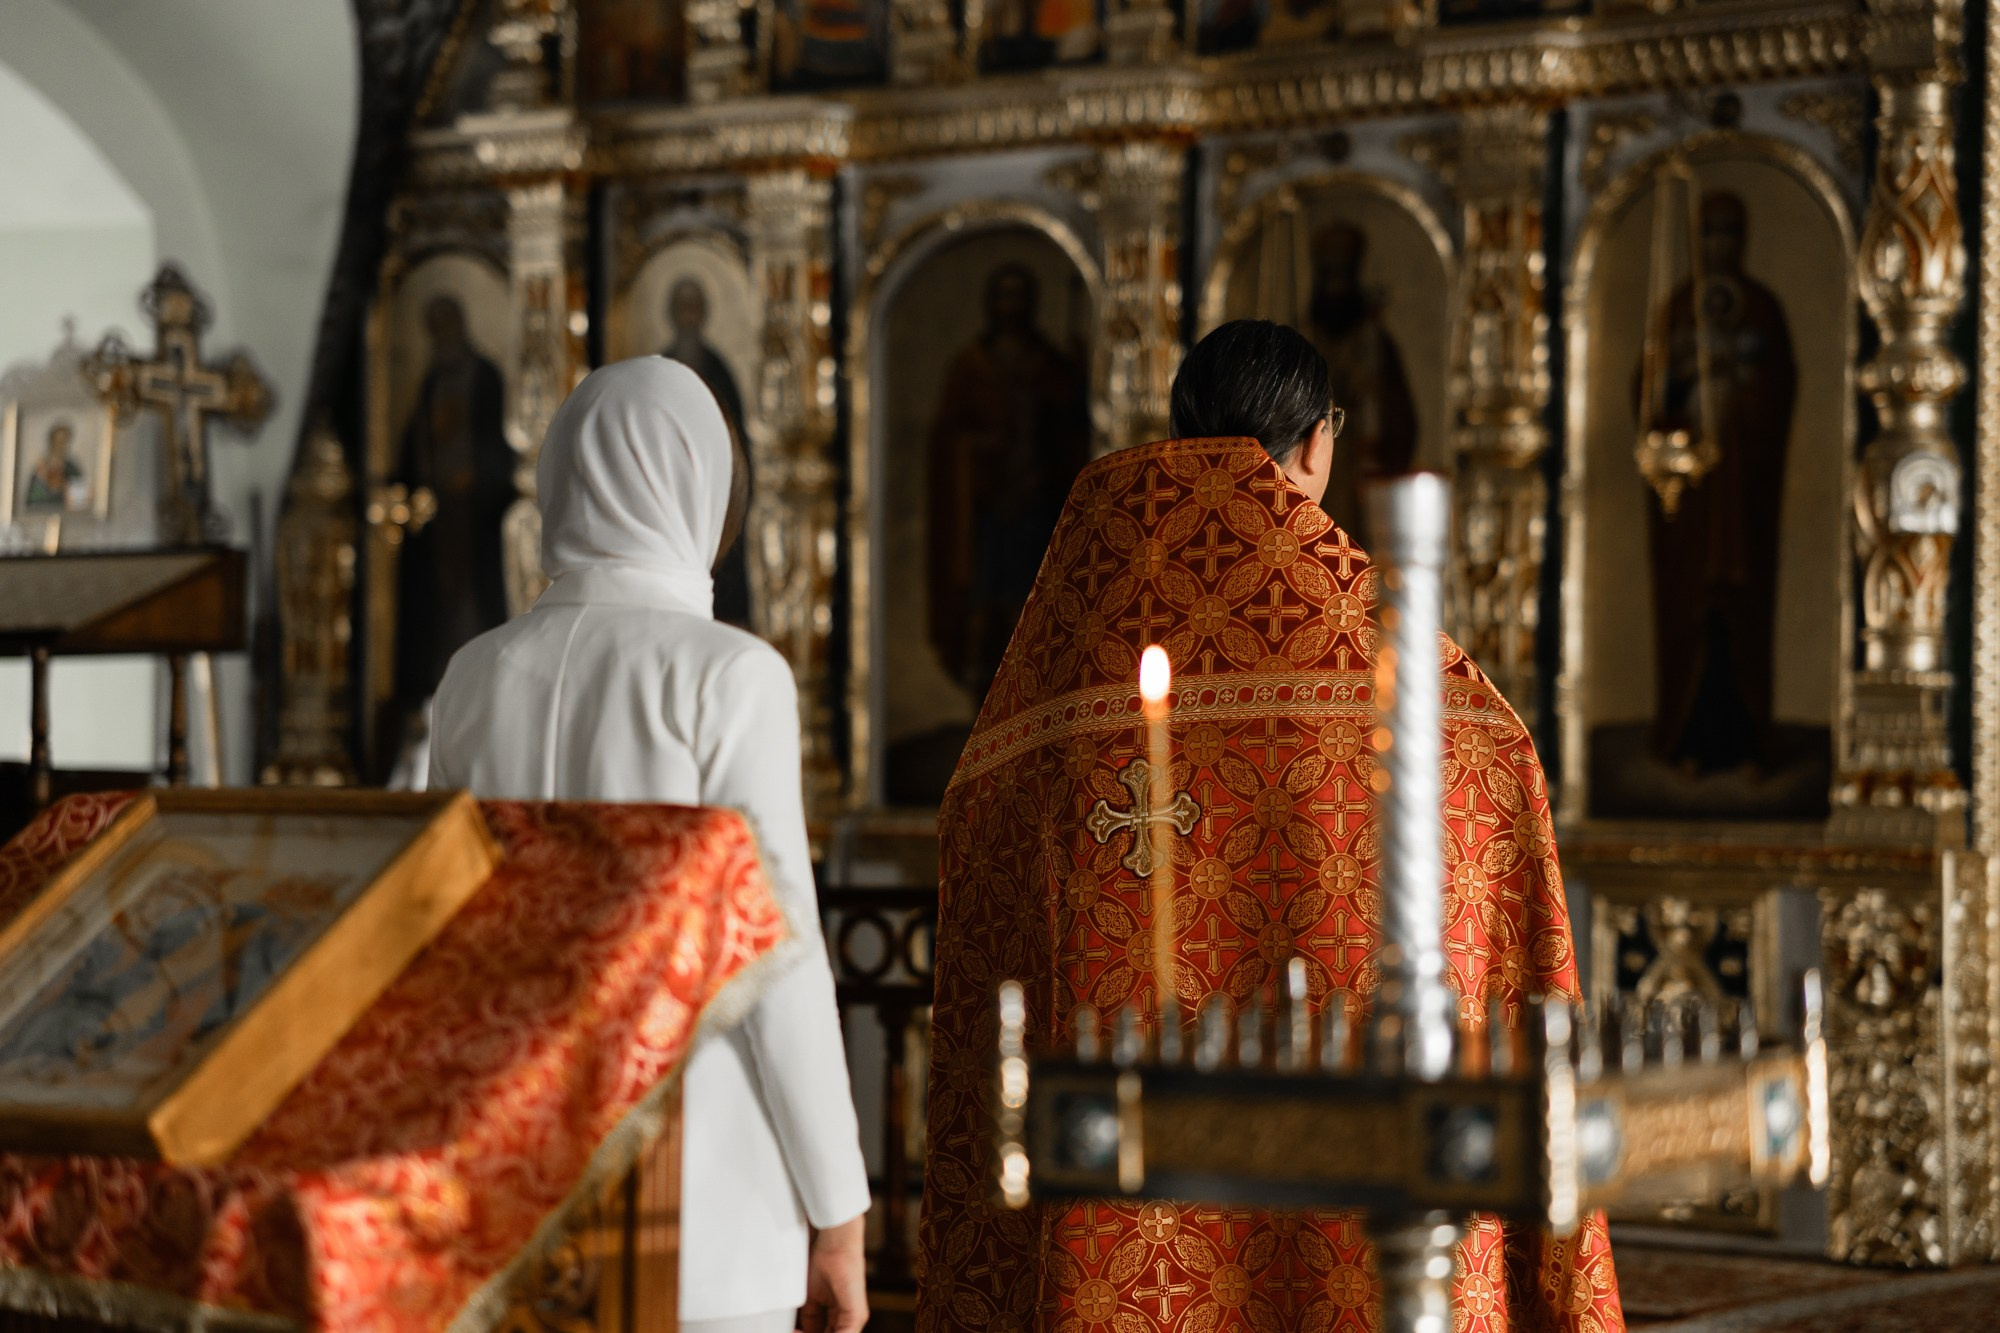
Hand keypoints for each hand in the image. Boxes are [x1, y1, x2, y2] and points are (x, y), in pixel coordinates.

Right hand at [799, 1213, 868, 1332]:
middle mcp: (851, 1319)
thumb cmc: (826, 1262)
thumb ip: (811, 1317)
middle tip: (793, 1331)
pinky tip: (801, 1331)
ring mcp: (856, 1319)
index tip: (793, 1331)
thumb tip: (801, 1330)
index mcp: (842, 1316)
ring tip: (794, 1331)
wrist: (836, 1245)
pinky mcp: (856, 1315)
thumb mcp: (812, 1298)